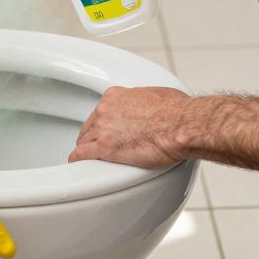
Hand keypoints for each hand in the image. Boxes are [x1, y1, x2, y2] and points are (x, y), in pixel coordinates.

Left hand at [69, 86, 192, 167]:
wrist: (181, 125)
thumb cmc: (176, 111)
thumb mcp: (156, 96)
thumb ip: (143, 103)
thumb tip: (150, 111)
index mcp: (116, 96)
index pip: (100, 111)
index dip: (104, 123)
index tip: (108, 130)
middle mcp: (105, 109)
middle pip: (90, 126)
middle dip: (94, 136)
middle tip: (100, 145)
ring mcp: (103, 128)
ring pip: (85, 140)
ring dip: (87, 148)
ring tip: (90, 157)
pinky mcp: (105, 148)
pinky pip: (82, 154)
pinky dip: (78, 159)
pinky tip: (77, 163)